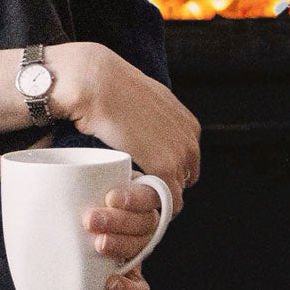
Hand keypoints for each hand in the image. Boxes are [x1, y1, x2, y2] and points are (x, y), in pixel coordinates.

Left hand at [0, 154, 154, 289]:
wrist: (64, 254)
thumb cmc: (63, 212)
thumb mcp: (50, 192)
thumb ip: (24, 176)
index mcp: (126, 197)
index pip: (145, 193)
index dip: (134, 196)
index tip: (109, 196)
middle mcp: (136, 224)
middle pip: (144, 222)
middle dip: (120, 221)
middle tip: (88, 221)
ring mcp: (134, 252)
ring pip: (142, 249)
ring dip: (122, 247)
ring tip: (96, 246)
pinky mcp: (129, 279)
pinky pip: (140, 288)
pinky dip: (130, 289)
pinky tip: (110, 285)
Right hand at [47, 42, 199, 214]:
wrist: (98, 82)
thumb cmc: (109, 88)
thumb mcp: (141, 99)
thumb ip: (148, 116)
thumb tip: (131, 125)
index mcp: (188, 125)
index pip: (186, 162)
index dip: (165, 173)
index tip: (142, 176)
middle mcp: (191, 140)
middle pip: (183, 180)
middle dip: (161, 187)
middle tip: (132, 190)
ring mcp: (181, 155)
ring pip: (175, 194)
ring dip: (153, 200)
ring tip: (126, 198)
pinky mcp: (166, 168)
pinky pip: (167, 202)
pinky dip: (150, 207)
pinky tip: (130, 204)